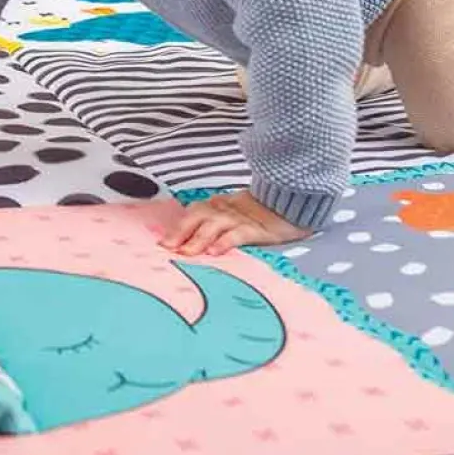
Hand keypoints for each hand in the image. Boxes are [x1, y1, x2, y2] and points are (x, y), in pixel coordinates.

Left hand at [162, 193, 312, 258]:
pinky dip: (224, 242)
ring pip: (213, 225)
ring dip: (198, 239)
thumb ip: (214, 226)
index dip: (176, 226)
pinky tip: (215, 251)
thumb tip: (189, 243)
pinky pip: (237, 234)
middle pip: (198, 216)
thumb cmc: (261, 213)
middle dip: (181, 231)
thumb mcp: (234, 216)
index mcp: (218, 206)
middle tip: (167, 247)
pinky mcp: (256, 228)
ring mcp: (240, 218)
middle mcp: (225, 210)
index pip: (192, 213)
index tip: (161, 242)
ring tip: (186, 252)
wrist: (292, 202)